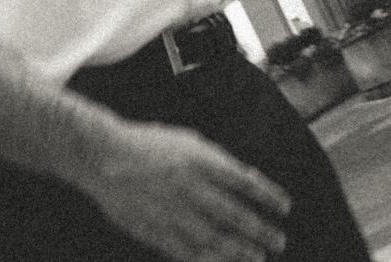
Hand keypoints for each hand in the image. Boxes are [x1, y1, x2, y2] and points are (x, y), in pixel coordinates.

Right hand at [77, 119, 289, 260]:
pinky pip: (187, 251)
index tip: (285, 206)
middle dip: (259, 229)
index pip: (244, 181)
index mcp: (200, 159)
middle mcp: (190, 186)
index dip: (267, 195)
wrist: (105, 156)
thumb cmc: (150, 144)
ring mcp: (172, 211)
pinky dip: (208, 259)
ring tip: (257, 258)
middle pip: (233, 214)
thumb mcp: (188, 141)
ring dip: (239, 250)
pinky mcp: (156, 230)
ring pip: (214, 238)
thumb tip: (247, 180)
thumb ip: (216, 161)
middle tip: (278, 241)